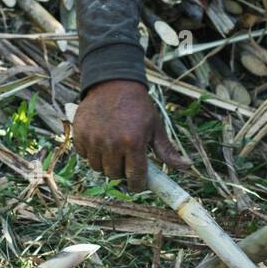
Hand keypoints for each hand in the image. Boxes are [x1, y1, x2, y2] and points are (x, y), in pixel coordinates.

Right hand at [73, 79, 188, 190]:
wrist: (114, 83)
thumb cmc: (138, 106)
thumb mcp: (156, 127)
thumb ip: (167, 151)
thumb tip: (187, 167)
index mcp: (133, 142)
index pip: (135, 177)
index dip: (138, 184)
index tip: (139, 183)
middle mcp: (111, 143)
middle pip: (115, 175)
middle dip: (123, 172)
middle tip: (127, 160)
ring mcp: (93, 139)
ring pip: (98, 168)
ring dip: (106, 163)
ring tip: (114, 150)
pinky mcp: (79, 133)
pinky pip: (84, 155)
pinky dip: (92, 153)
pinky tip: (101, 142)